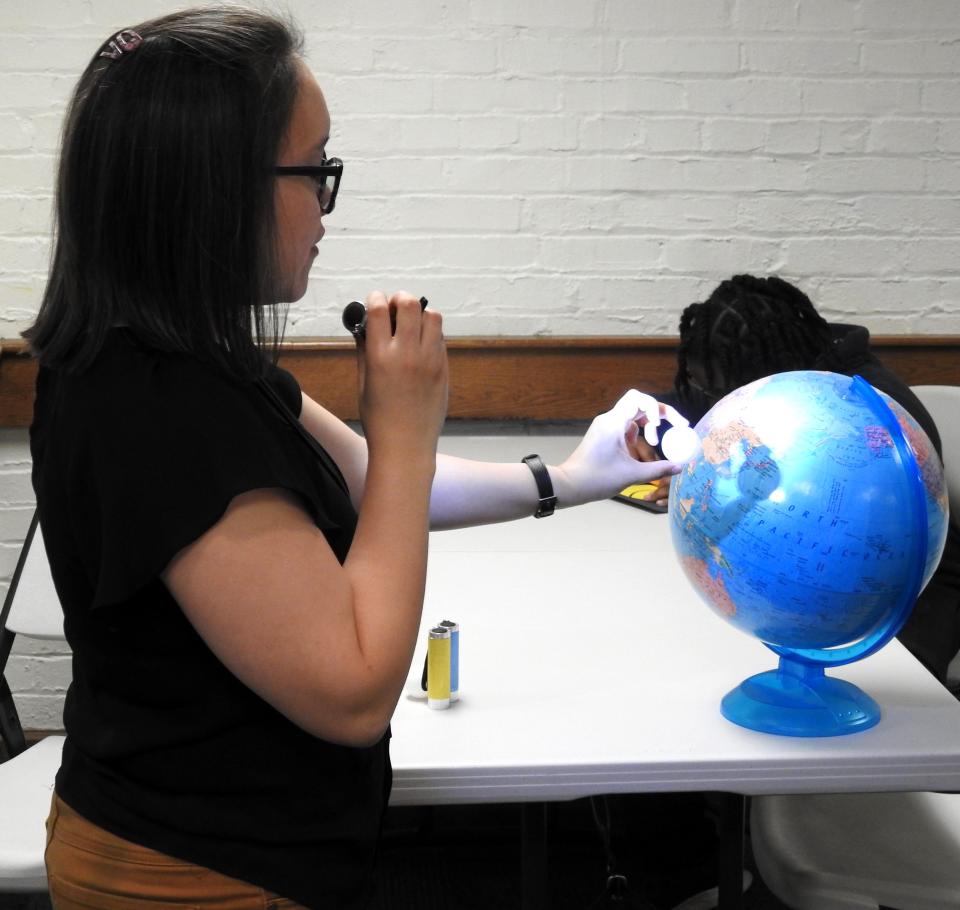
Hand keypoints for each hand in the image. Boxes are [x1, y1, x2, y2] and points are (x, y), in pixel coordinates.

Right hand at [355, 290, 447, 463]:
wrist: (406, 446)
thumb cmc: (379, 419)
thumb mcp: (364, 383)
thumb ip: (364, 351)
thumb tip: (364, 328)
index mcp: (381, 356)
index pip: (380, 310)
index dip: (375, 299)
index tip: (374, 300)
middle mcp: (408, 353)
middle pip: (410, 304)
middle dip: (400, 299)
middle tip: (395, 308)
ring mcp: (430, 360)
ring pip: (432, 316)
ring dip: (420, 314)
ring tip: (412, 325)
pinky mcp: (444, 369)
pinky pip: (441, 338)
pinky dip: (431, 334)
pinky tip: (421, 345)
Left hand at [553, 389, 685, 507]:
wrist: (570, 485)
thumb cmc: (597, 479)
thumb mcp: (631, 475)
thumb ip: (658, 469)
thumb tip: (679, 467)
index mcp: (614, 423)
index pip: (640, 399)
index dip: (658, 408)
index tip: (667, 426)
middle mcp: (609, 419)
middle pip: (640, 403)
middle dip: (660, 413)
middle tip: (678, 426)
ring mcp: (605, 426)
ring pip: (634, 415)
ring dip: (648, 425)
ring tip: (654, 442)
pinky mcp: (604, 434)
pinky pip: (625, 426)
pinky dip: (637, 432)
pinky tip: (640, 447)